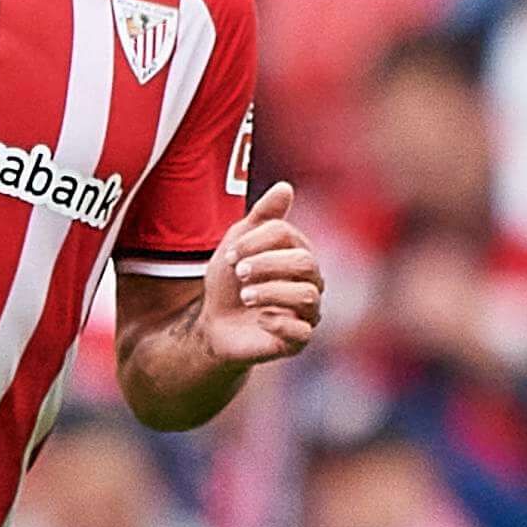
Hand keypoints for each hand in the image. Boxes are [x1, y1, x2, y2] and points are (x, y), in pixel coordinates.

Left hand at [199, 181, 322, 366]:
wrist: (216, 324)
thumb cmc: (230, 282)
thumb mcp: (239, 244)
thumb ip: (262, 217)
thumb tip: (286, 187)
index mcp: (297, 253)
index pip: (287, 235)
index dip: (256, 241)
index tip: (231, 255)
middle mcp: (310, 281)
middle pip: (305, 262)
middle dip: (267, 264)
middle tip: (240, 273)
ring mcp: (308, 311)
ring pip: (306, 296)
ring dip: (270, 292)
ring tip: (246, 297)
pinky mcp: (298, 340)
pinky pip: (302, 331)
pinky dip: (277, 322)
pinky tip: (259, 319)